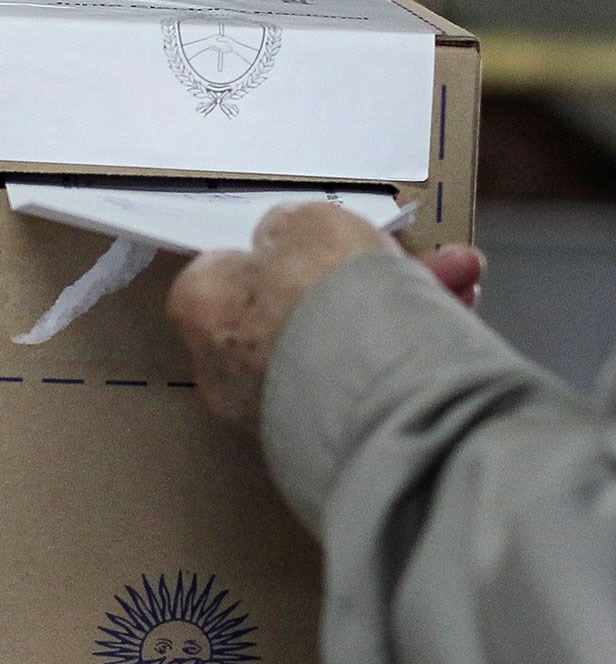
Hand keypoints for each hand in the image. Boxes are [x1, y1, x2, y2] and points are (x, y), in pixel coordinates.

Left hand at [167, 203, 486, 428]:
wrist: (372, 391)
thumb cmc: (325, 293)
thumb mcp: (310, 225)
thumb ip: (293, 228)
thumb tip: (286, 238)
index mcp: (201, 308)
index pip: (224, 271)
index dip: (278, 251)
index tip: (321, 240)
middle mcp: (222, 366)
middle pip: (296, 307)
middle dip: (365, 275)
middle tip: (419, 257)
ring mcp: (269, 410)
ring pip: (338, 342)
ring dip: (401, 304)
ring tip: (463, 278)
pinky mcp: (318, 438)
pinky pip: (359, 381)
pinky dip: (403, 350)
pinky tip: (459, 318)